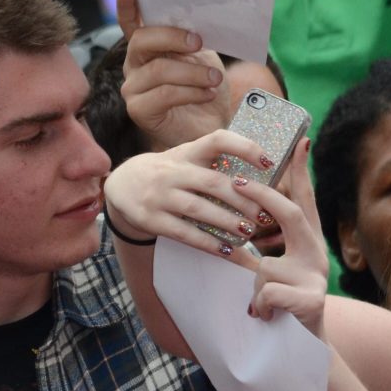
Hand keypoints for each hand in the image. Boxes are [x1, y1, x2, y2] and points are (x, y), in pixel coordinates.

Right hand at [103, 128, 274, 258]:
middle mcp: (172, 171)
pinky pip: (184, 233)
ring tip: (249, 232)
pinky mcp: (151, 218)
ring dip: (228, 222)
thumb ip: (215, 165)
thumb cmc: (170, 173)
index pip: (218, 140)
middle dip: (243, 199)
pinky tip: (228, 250)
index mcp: (187, 152)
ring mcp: (159, 195)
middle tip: (265, 215)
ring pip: (199, 209)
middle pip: (212, 183)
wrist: (121, 184)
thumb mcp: (187, 159)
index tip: (269, 162)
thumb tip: (264, 176)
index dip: (245, 147)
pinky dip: (208, 243)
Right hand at [118, 0, 228, 151]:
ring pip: (159, 70)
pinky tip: (208, 93)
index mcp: (147, 48)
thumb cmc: (206, 90)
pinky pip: (165, 94)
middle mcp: (134, 65)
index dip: (127, 4)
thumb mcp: (204, 58)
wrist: (210, 128)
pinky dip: (191, 92)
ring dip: (192, 72)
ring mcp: (133, 88)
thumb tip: (198, 21)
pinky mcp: (139, 110)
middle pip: (142, 41)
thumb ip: (194, 40)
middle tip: (199, 41)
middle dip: (172, 37)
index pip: (130, 22)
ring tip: (215, 78)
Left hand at [241, 140, 330, 338]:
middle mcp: (316, 255)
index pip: (304, 201)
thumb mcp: (272, 274)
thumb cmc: (282, 309)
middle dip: (263, 197)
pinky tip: (265, 319)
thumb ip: (264, 251)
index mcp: (307, 245)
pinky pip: (268, 293)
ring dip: (252, 291)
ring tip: (259, 309)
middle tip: (240, 183)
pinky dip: (259, 307)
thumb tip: (237, 223)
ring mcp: (316, 277)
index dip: (302, 171)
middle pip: (290, 215)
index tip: (299, 141)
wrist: (304, 351)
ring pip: (264, 267)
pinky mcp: (312, 300)